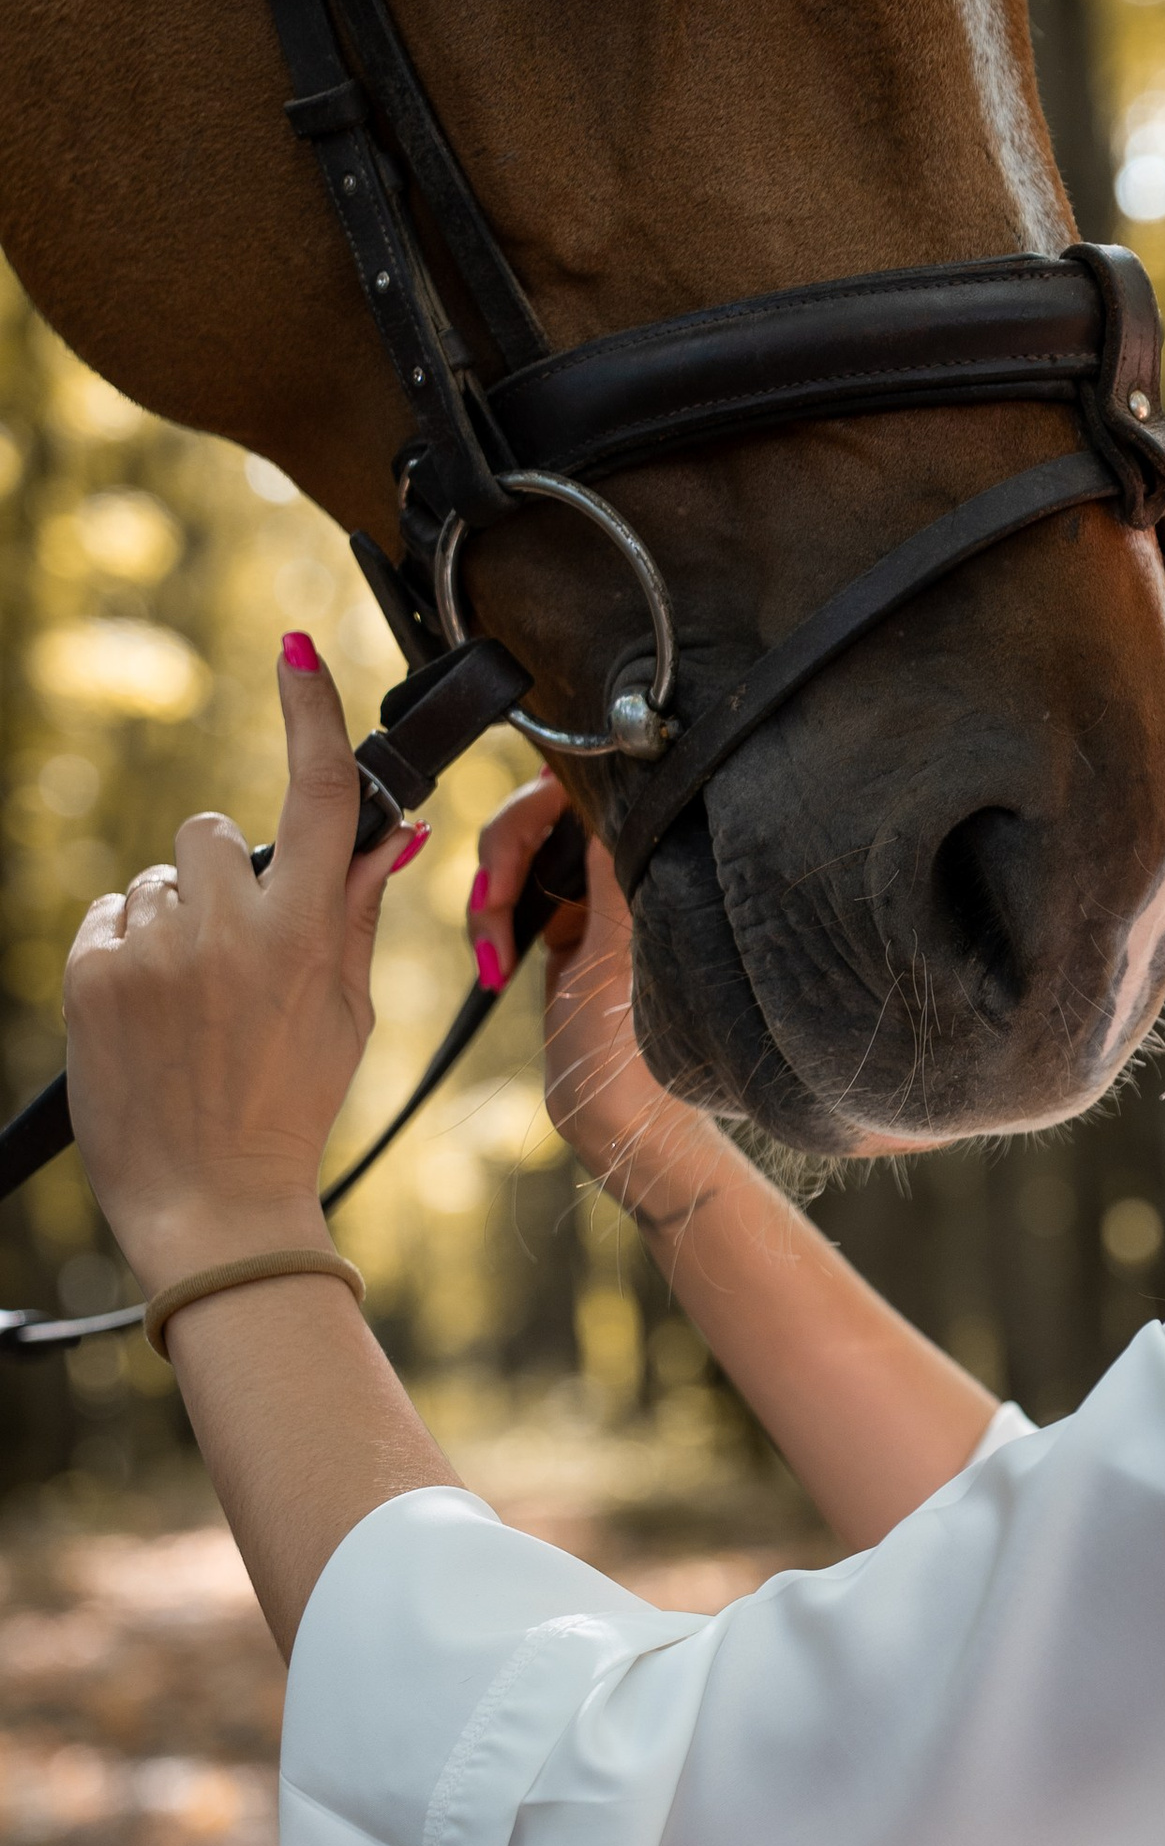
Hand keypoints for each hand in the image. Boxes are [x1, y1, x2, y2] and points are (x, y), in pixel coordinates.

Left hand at [63, 638, 424, 1291]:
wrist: (209, 1198)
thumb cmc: (291, 1105)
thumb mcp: (347, 1013)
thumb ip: (358, 913)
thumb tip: (391, 837)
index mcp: (307, 938)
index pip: (318, 800)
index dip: (309, 714)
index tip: (296, 648)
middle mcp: (228, 931)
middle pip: (216, 833)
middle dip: (225, 872)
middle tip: (238, 946)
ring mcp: (154, 951)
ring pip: (158, 878)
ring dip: (173, 916)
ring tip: (192, 998)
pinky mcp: (93, 973)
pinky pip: (110, 916)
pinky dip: (128, 948)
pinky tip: (151, 1010)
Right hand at [465, 773, 715, 1201]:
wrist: (618, 1123)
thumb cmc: (630, 1052)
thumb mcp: (617, 949)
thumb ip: (609, 865)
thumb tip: (609, 782)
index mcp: (651, 866)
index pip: (585, 790)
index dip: (537, 801)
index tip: (514, 850)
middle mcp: (626, 872)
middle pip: (541, 813)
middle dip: (503, 857)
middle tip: (494, 908)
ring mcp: (595, 899)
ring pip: (519, 854)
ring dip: (492, 896)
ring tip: (494, 954)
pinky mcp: (568, 926)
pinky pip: (512, 895)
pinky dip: (491, 920)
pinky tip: (494, 962)